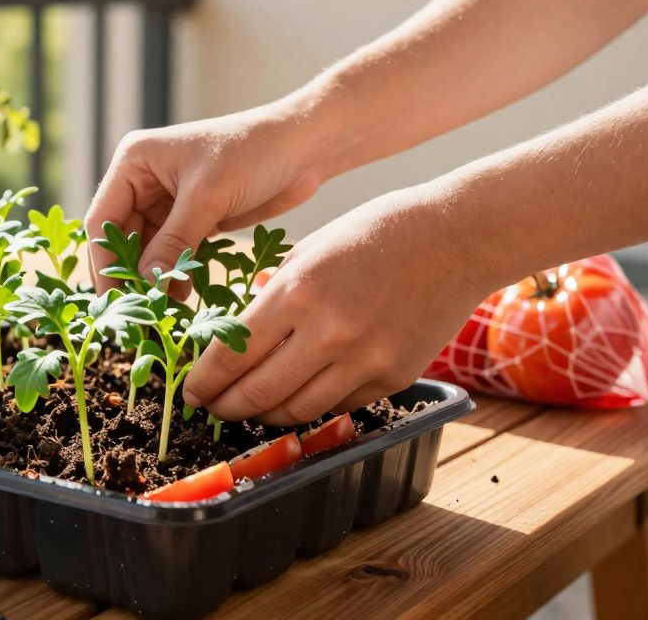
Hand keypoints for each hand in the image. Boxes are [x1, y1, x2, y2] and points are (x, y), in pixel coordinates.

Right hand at [84, 96, 338, 290]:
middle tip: (137, 314)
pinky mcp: (193, 216)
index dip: (106, 264)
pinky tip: (184, 296)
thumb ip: (173, 243)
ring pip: (148, 250)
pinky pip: (174, 252)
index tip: (114, 301)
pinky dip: (176, 274)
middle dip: (131, 275)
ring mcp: (168, 199)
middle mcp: (144, 179)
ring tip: (162, 310)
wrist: (305, 146)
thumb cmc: (253, 154)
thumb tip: (144, 286)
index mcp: (134, 162)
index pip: (103, 220)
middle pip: (122, 238)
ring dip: (154, 279)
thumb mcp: (207, 198)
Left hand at [182, 187, 498, 424]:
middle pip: (258, 393)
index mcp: (299, 292)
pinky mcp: (394, 378)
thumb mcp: (308, 250)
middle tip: (210, 408)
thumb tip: (236, 336)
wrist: (457, 237)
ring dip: (264, 415)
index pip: (233, 355)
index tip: (190, 391)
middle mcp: (330, 333)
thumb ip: (272, 296)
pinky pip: (338, 406)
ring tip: (248, 407)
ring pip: (297, 411)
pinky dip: (311, 407)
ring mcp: (366, 361)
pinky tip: (295, 398)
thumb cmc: (375, 232)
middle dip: (225, 406)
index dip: (203, 382)